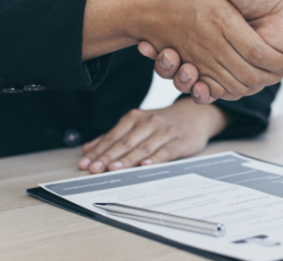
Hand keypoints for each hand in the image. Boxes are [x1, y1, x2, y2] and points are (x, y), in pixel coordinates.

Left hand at [78, 98, 227, 172]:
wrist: (196, 114)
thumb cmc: (164, 122)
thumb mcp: (139, 124)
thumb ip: (114, 136)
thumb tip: (89, 148)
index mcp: (136, 117)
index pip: (113, 136)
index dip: (99, 150)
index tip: (86, 163)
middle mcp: (149, 122)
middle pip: (125, 142)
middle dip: (108, 156)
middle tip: (95, 168)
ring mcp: (165, 131)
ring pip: (143, 147)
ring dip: (127, 159)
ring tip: (114, 168)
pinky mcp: (180, 141)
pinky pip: (166, 151)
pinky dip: (155, 158)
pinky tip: (145, 165)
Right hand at [138, 0, 282, 102]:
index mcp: (208, 22)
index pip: (173, 40)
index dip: (157, 45)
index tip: (146, 42)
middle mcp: (215, 44)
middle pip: (180, 64)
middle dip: (166, 64)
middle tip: (163, 55)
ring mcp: (228, 61)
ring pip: (195, 81)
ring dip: (181, 79)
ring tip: (179, 66)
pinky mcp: (242, 76)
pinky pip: (219, 91)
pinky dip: (204, 92)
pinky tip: (197, 83)